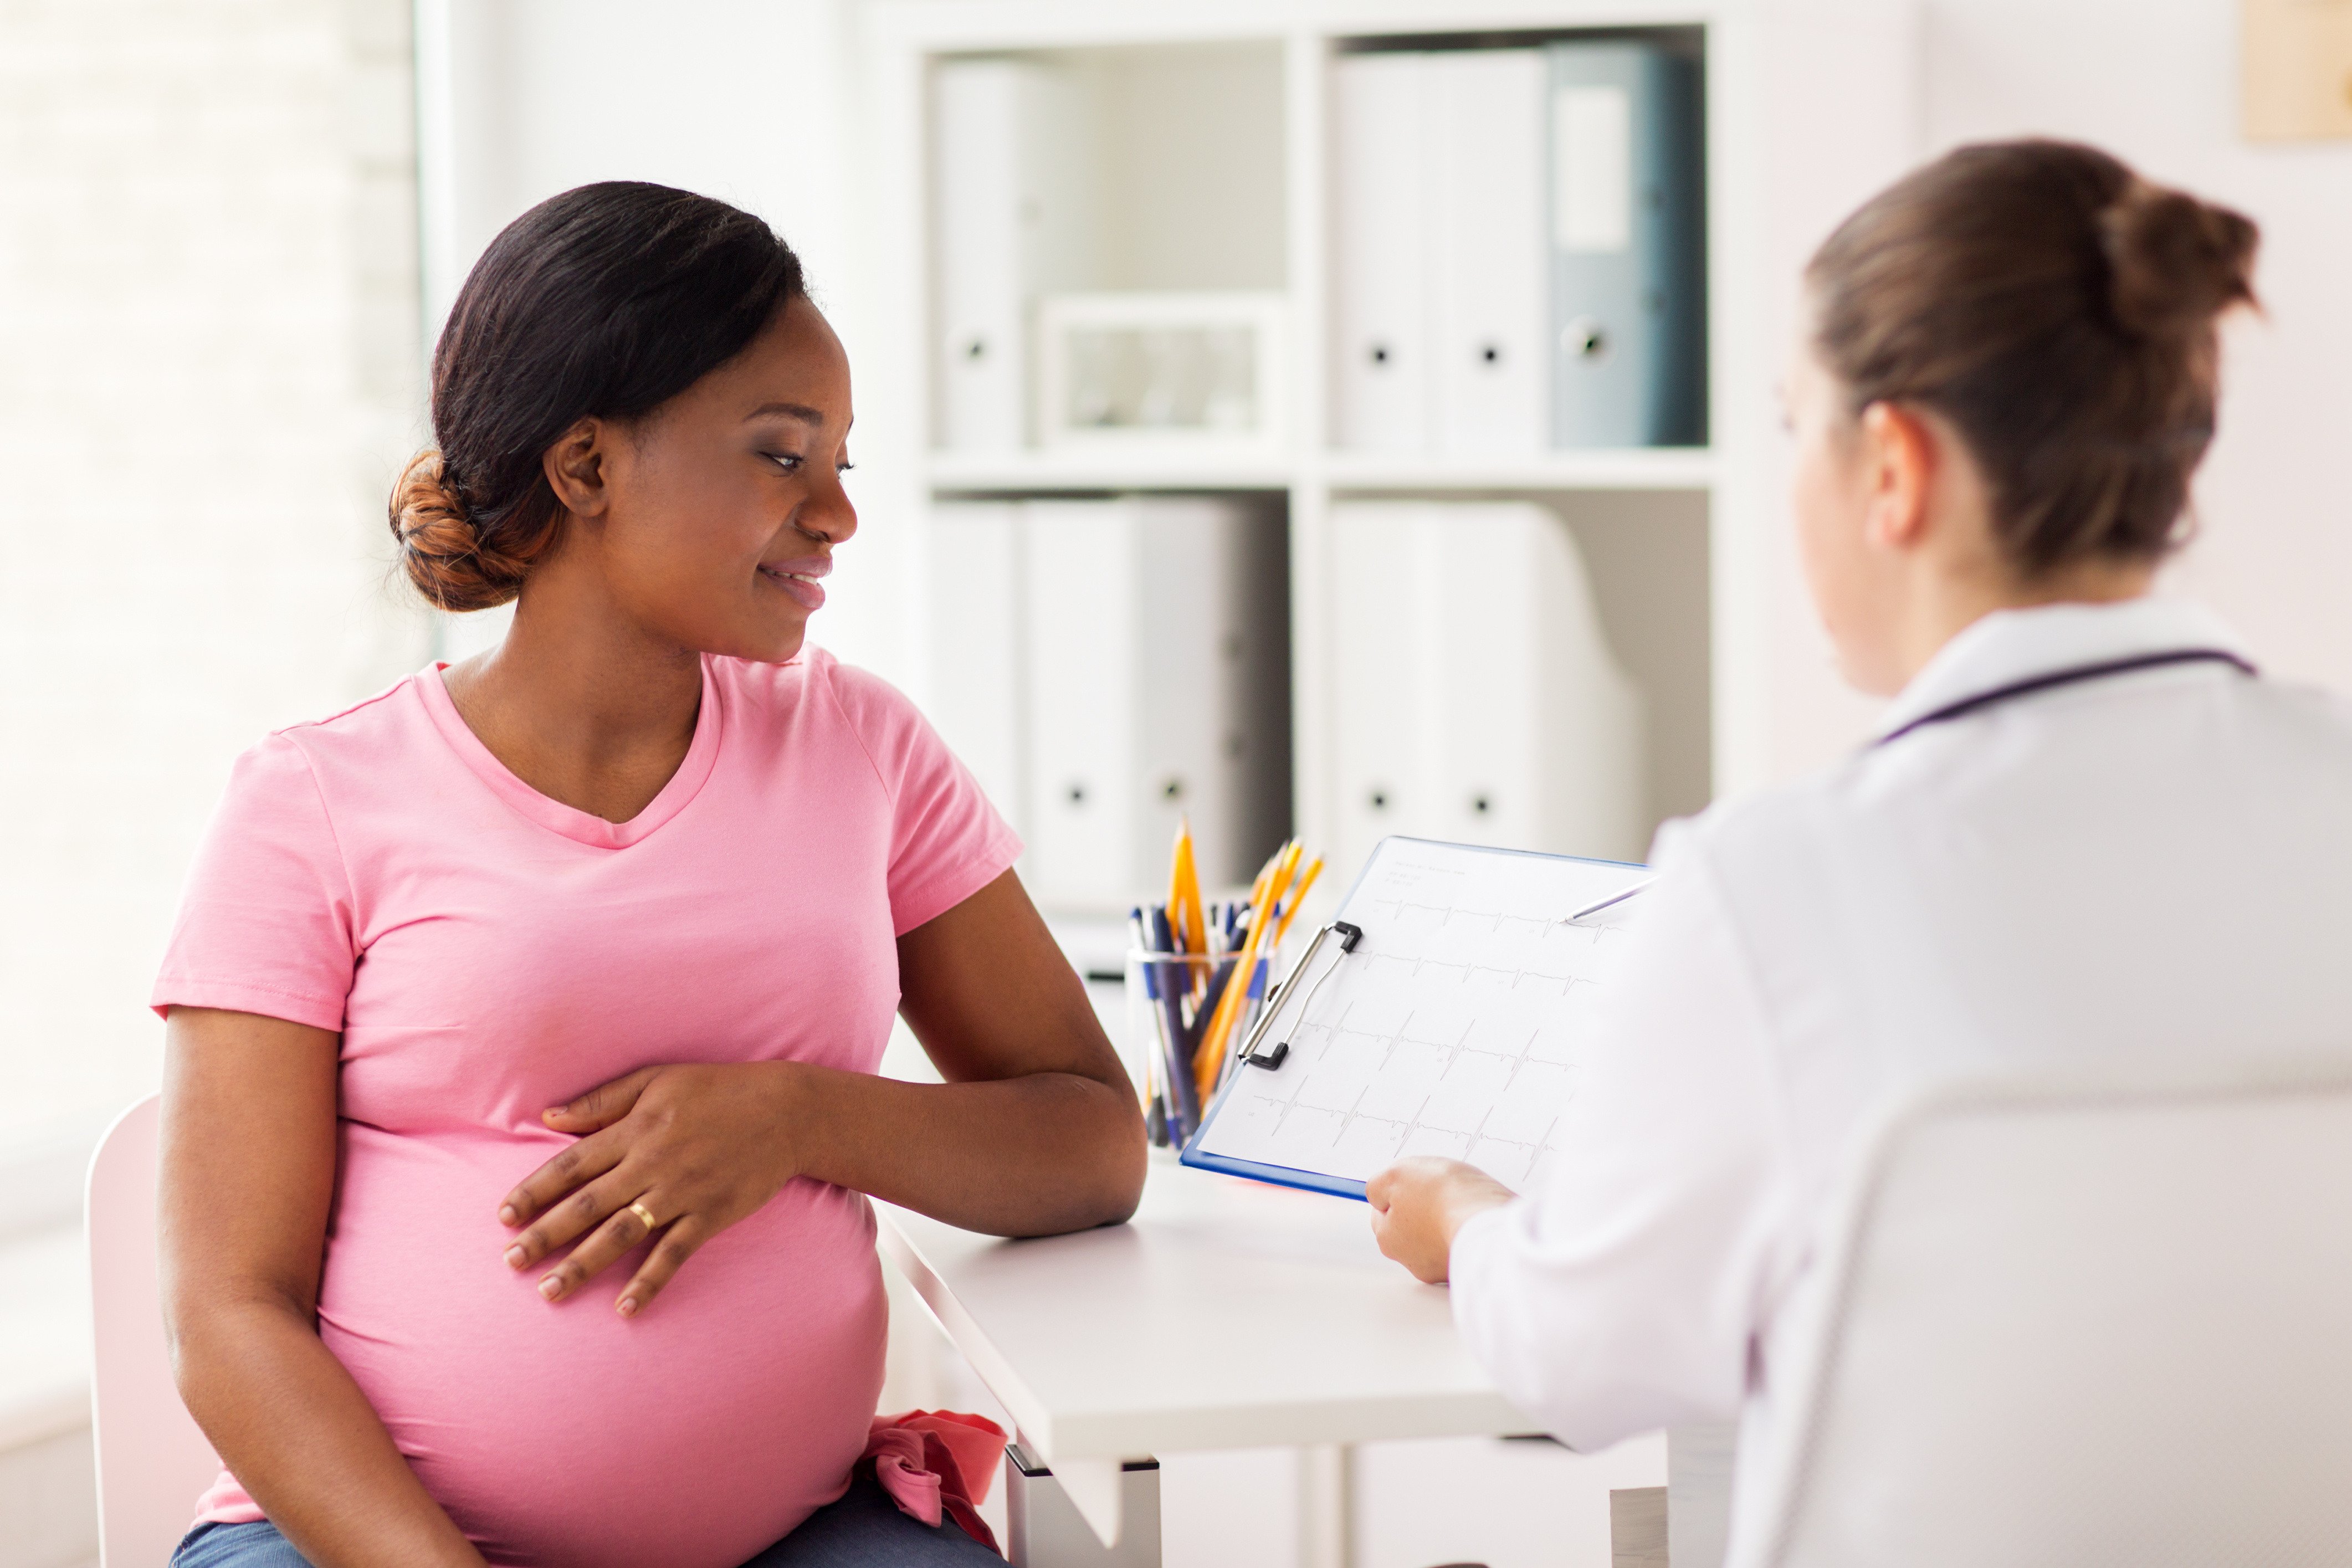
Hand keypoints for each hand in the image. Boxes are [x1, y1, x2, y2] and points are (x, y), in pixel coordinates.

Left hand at [497, 1062, 807, 1316]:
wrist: (786, 1110)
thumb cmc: (718, 1089)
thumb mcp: (657, 1080)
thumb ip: (602, 1100)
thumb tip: (547, 1116)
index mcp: (635, 1129)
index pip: (572, 1164)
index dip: (535, 1191)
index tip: (504, 1216)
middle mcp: (652, 1163)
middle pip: (587, 1205)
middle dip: (545, 1234)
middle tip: (510, 1262)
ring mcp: (682, 1191)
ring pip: (622, 1234)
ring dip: (583, 1264)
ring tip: (549, 1291)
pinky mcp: (712, 1214)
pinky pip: (675, 1253)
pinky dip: (650, 1281)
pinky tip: (625, 1308)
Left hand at [1366, 1157, 1516, 1283]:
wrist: (1489, 1219)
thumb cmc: (1444, 1196)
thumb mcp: (1397, 1174)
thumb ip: (1379, 1185)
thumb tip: (1378, 1194)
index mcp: (1389, 1239)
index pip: (1384, 1214)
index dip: (1398, 1193)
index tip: (1413, 1182)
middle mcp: (1413, 1260)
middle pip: (1412, 1227)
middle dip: (1424, 1209)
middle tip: (1441, 1190)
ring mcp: (1443, 1267)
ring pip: (1440, 1235)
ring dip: (1447, 1219)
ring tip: (1463, 1202)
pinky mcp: (1471, 1266)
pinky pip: (1464, 1242)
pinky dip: (1468, 1230)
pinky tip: (1476, 1216)